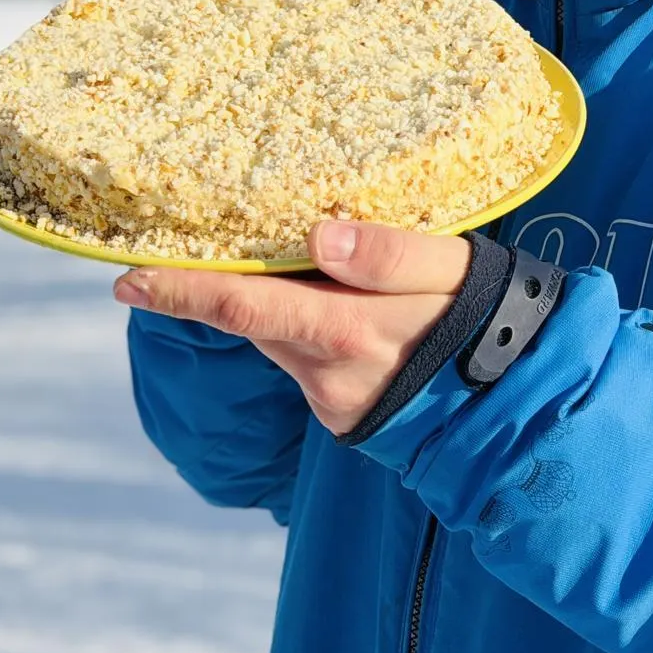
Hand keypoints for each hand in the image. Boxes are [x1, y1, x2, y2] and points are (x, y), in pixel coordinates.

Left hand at [114, 221, 471, 435]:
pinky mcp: (343, 416)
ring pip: (282, 336)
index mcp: (348, 329)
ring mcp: (333, 400)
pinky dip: (309, 329)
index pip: (244, 305)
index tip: (127, 281)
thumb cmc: (494, 318)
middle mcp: (328, 372)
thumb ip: (390, 252)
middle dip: (227, 284)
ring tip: (297, 262)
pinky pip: (308, 359)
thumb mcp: (457, 268)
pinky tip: (344, 306)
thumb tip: (317, 236)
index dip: (182, 291)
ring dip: (279, 303)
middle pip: (257, 316)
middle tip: (199, 242)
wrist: (525, 402)